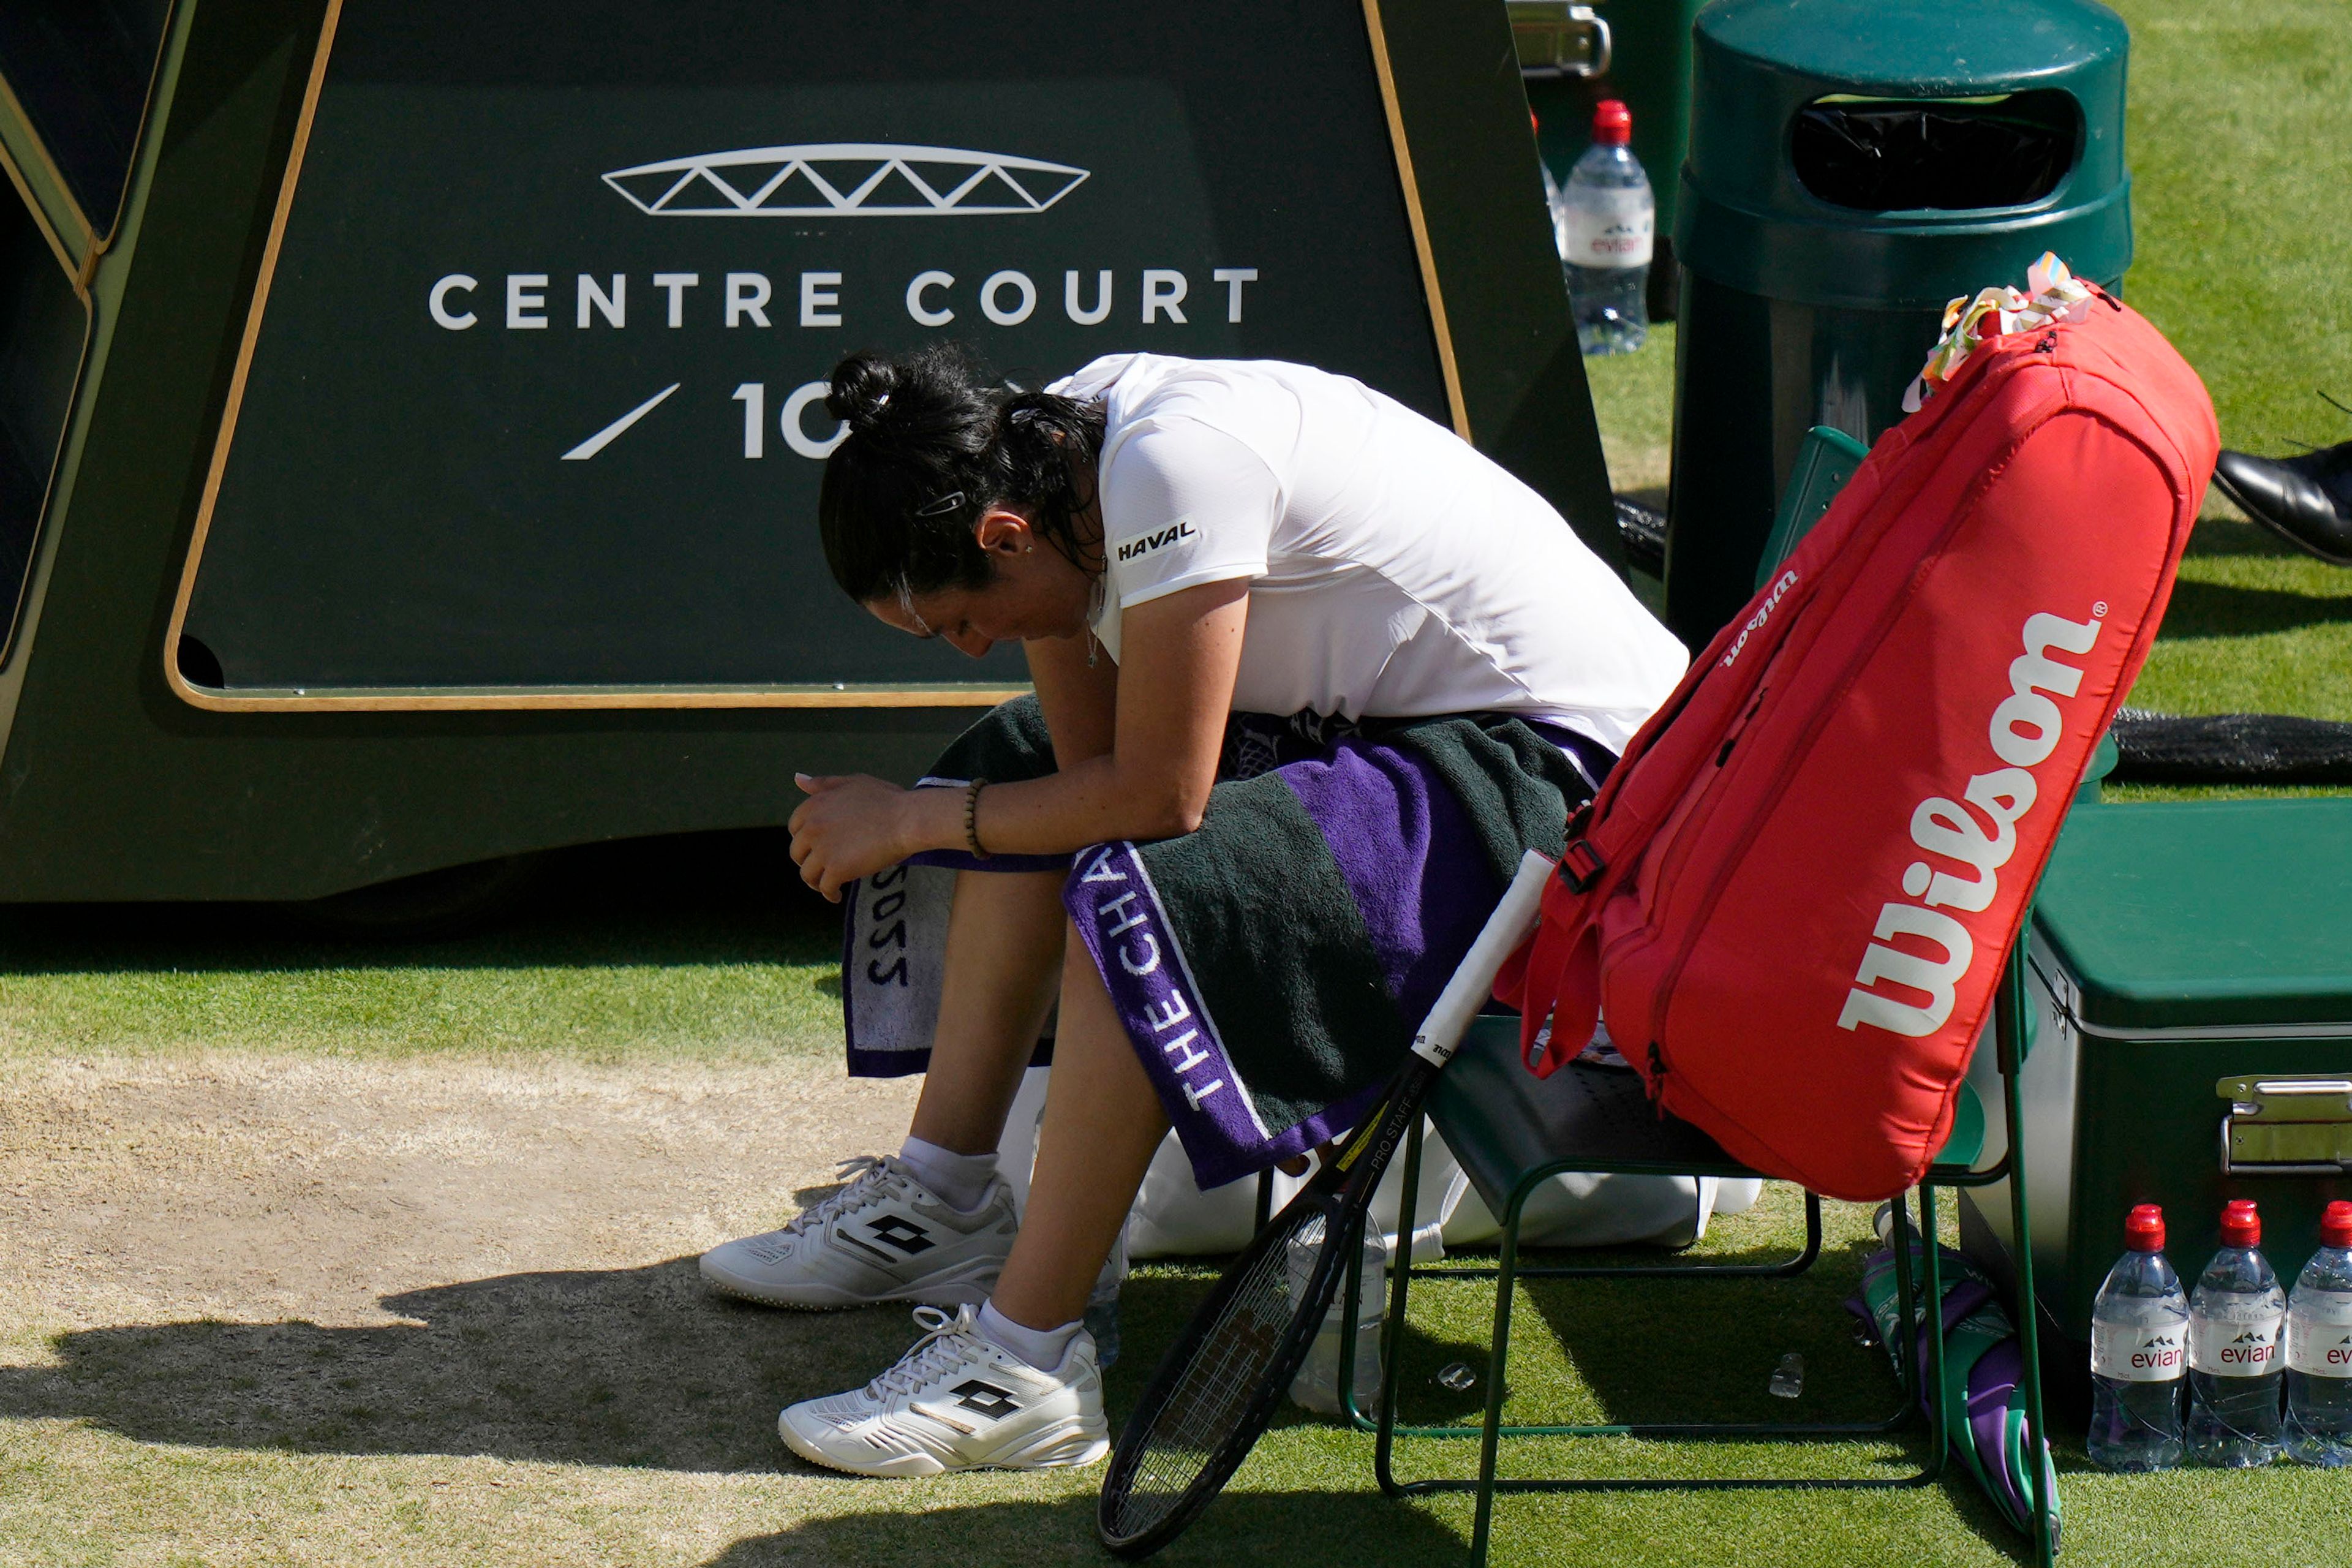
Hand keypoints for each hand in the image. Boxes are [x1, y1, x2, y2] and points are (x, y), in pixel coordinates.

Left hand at [788, 774, 926, 900]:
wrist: (905, 820)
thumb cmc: (886, 799)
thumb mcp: (852, 782)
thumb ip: (824, 784)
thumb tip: (797, 779)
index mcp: (814, 806)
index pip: (795, 827)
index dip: (805, 838)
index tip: (816, 845)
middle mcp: (813, 827)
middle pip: (797, 853)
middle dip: (807, 861)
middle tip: (823, 865)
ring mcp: (823, 850)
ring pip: (807, 874)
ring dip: (815, 881)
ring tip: (827, 885)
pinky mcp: (836, 869)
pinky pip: (825, 887)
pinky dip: (829, 894)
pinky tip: (837, 896)